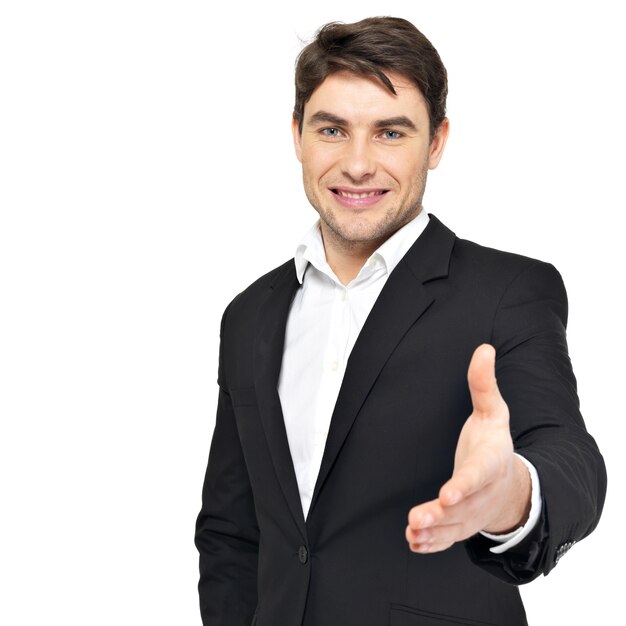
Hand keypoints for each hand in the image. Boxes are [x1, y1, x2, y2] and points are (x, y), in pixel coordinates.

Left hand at [405, 344, 530, 553]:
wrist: (510, 486)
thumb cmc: (495, 445)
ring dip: (432, 532)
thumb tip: (484, 348)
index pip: (476, 475)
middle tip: (417, 518)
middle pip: (461, 508)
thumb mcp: (494, 412)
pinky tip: (414, 542)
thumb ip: (484, 384)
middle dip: (440, 515)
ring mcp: (471, 513)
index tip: (448, 492)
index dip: (463, 485)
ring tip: (412, 531)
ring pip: (452, 527)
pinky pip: (448, 539)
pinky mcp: (460, 525)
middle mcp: (481, 493)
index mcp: (489, 463)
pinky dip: (432, 544)